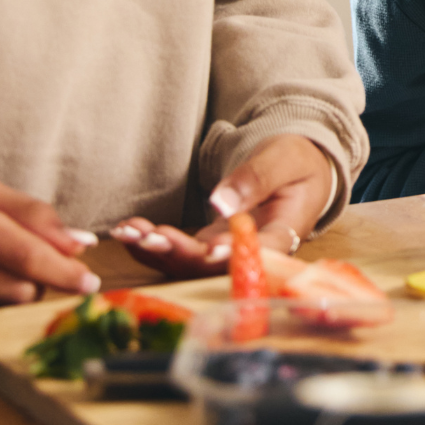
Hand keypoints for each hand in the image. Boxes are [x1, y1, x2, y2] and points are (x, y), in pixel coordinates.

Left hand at [110, 135, 335, 277]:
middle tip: (148, 236)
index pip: (258, 253)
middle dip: (179, 254)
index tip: (207, 250)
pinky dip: (154, 244)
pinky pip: (182, 251)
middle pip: (216, 266)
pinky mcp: (212, 244)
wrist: (296, 166)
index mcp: (284, 232)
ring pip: (193, 262)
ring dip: (158, 252)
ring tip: (128, 232)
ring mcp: (230, 250)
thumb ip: (256, 179)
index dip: (231, 256)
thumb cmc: (296, 160)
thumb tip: (221, 203)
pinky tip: (129, 231)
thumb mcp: (284, 159)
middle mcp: (255, 252)